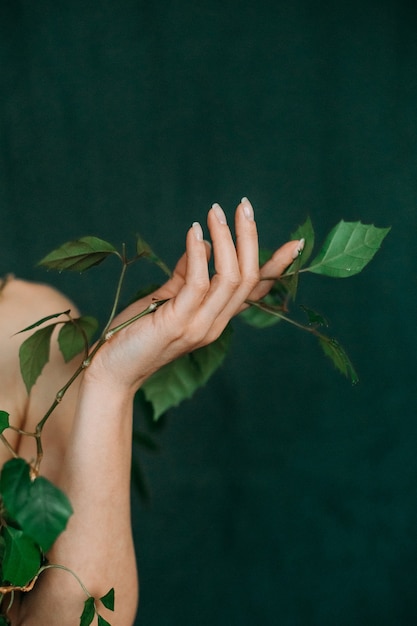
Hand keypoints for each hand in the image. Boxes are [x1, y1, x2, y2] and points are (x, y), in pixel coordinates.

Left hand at [84, 199, 302, 393]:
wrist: (111, 371)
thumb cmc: (135, 334)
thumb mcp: (166, 299)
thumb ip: (186, 274)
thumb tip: (202, 242)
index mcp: (216, 319)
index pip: (254, 291)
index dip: (276, 267)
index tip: (295, 243)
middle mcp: (214, 324)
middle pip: (248, 278)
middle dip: (250, 239)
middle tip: (244, 206)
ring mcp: (199, 326)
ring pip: (231, 278)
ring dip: (226, 239)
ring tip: (216, 212)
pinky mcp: (177, 323)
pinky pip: (198, 283)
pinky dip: (199, 253)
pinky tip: (194, 232)